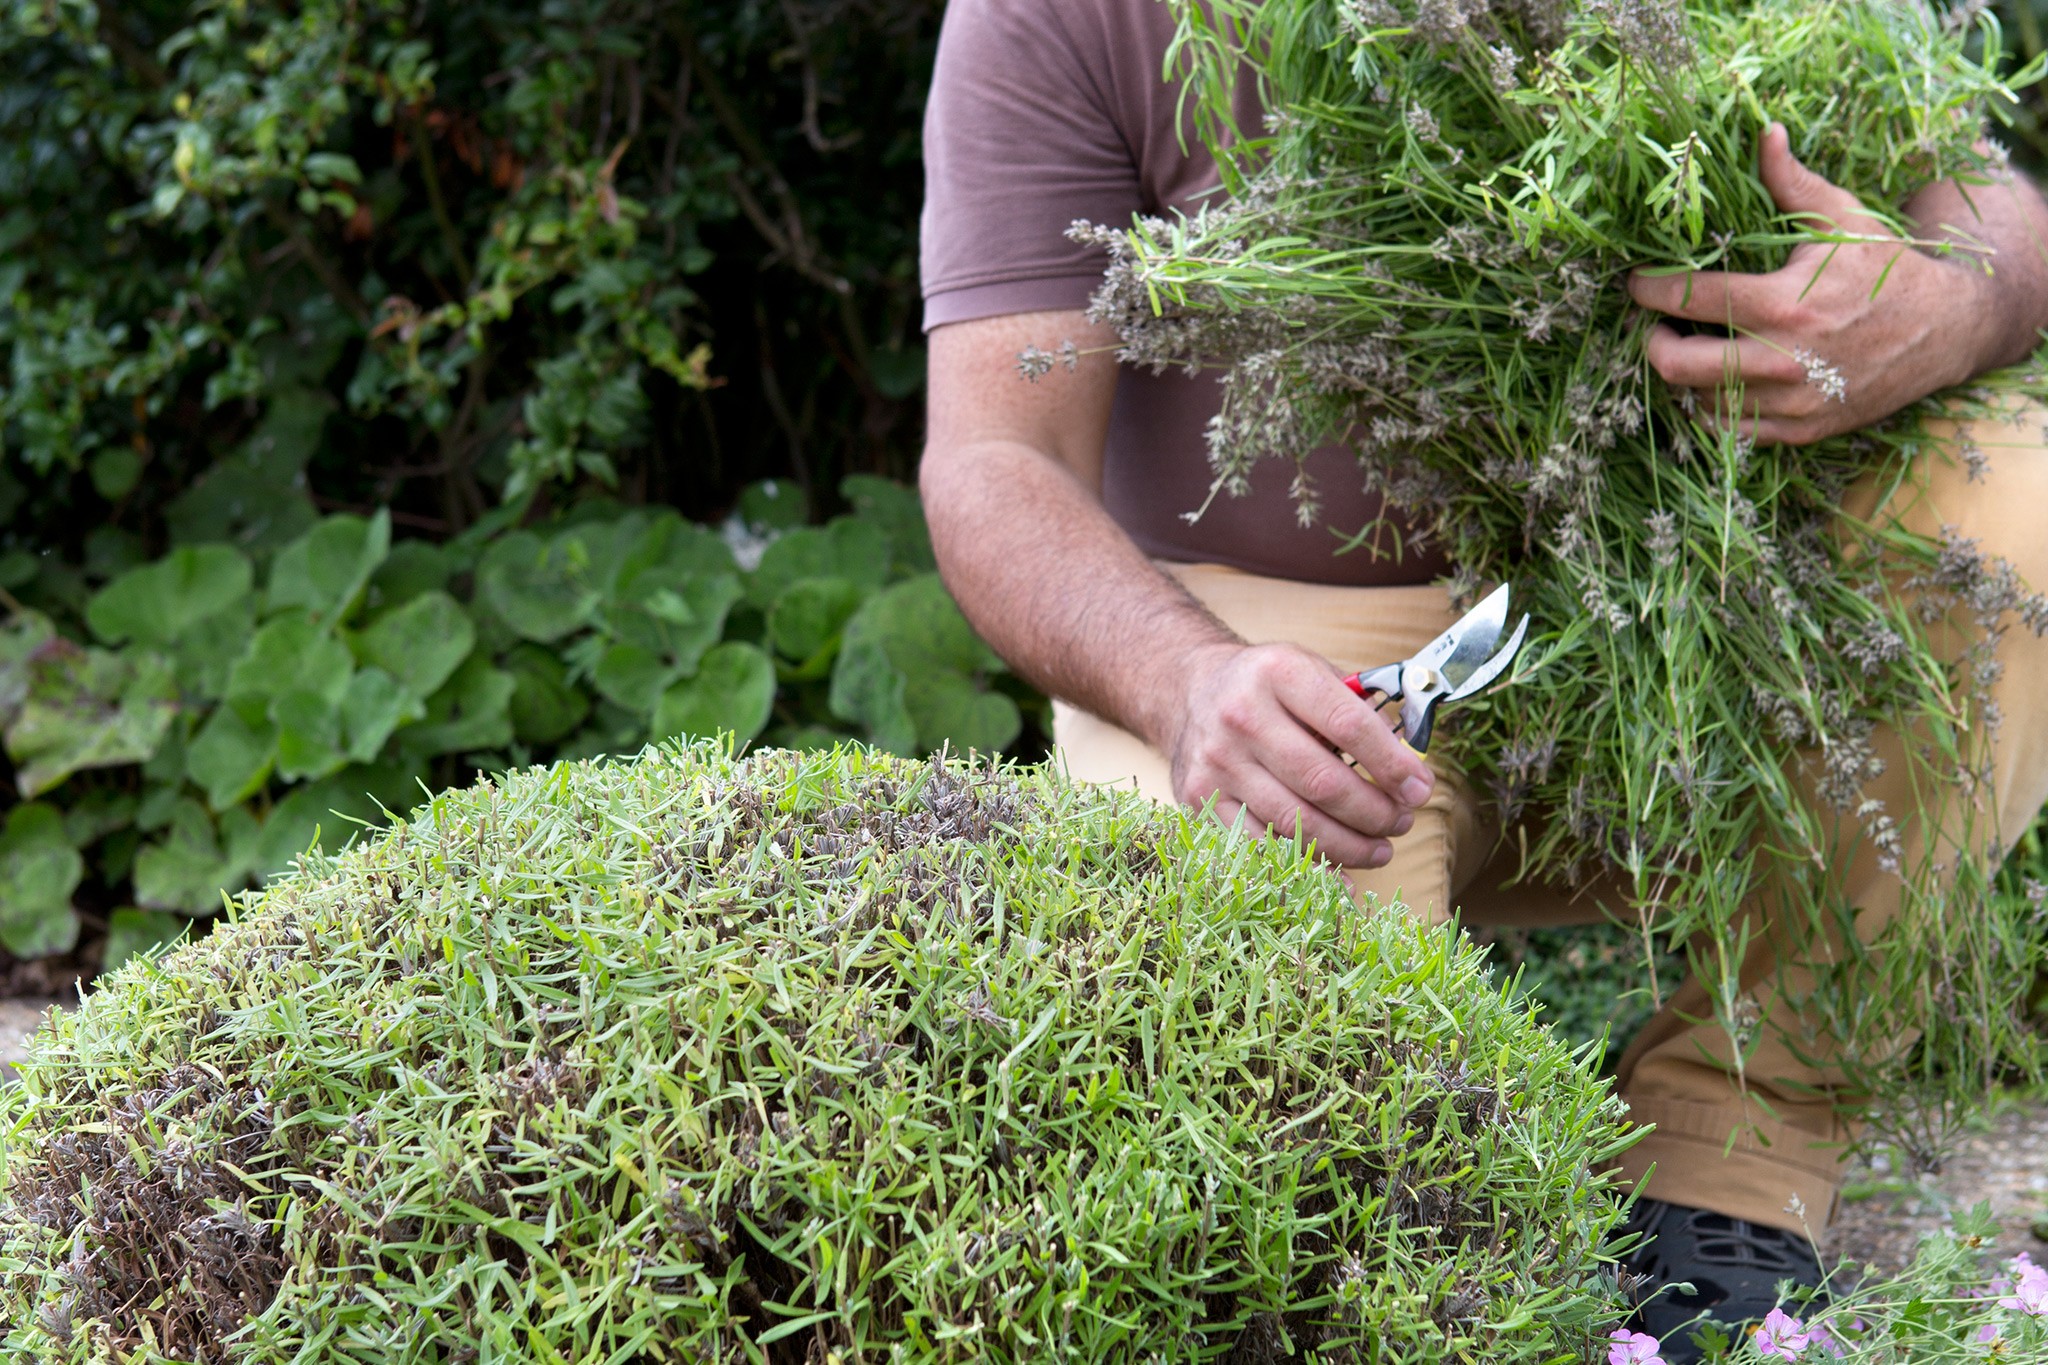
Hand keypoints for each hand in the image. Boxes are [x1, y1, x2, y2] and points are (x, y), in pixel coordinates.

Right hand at [1164, 640, 1434, 868]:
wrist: (1191, 692)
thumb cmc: (1270, 689)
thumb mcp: (1312, 673)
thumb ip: (1361, 711)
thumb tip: (1409, 772)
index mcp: (1278, 673)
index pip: (1349, 725)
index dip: (1391, 765)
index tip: (1420, 790)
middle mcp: (1241, 716)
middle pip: (1323, 782)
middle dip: (1375, 812)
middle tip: (1401, 822)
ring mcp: (1217, 762)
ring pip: (1296, 821)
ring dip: (1349, 844)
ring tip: (1380, 847)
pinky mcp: (1200, 798)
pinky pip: (1262, 845)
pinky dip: (1308, 866)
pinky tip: (1341, 871)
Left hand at [1629, 122, 1995, 445]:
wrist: (1946, 330)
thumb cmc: (1887, 268)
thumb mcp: (1844, 218)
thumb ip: (1793, 182)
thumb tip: (1763, 131)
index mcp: (1784, 304)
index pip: (1687, 300)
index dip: (1648, 290)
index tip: (1636, 282)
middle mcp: (1781, 361)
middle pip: (1675, 365)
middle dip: (1653, 342)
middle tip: (1658, 324)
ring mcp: (1789, 403)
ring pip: (1696, 402)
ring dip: (1684, 376)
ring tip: (1692, 345)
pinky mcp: (1799, 431)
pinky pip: (1729, 431)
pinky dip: (1712, 407)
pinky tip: (1719, 378)